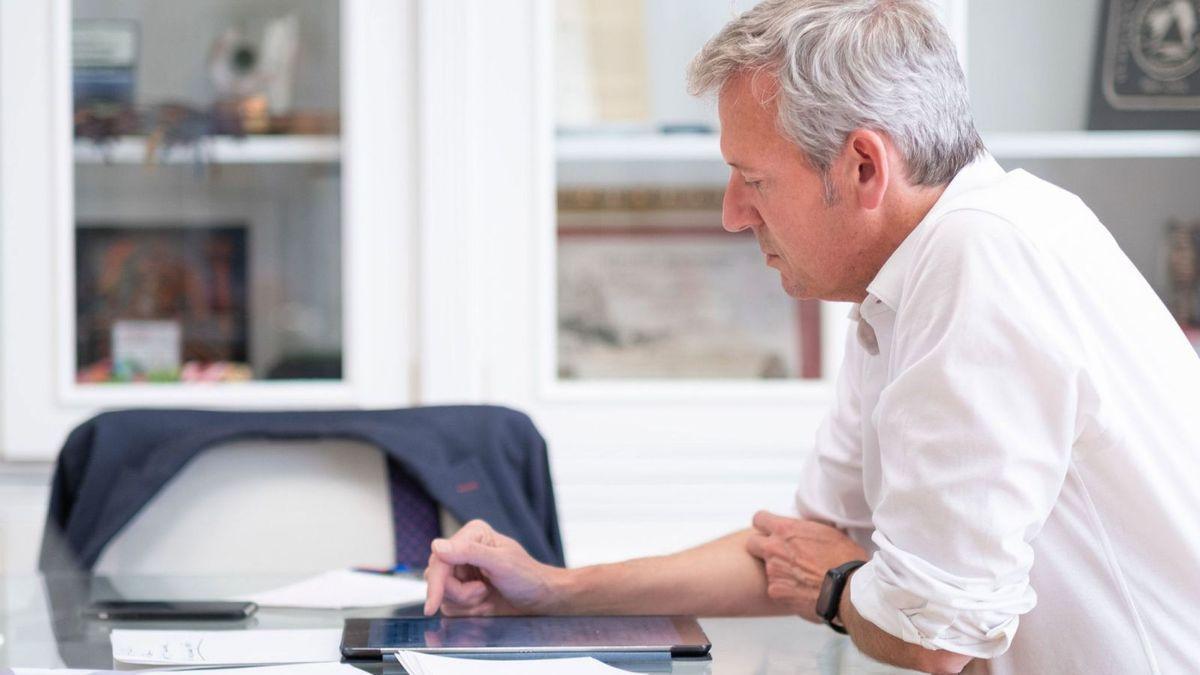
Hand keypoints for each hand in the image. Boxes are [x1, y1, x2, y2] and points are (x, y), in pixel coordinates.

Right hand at [423, 519, 565, 616]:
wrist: (539, 600)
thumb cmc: (527, 577)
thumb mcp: (501, 563)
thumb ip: (469, 552)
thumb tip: (437, 546)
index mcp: (472, 535)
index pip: (440, 559)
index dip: (436, 583)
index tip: (432, 605)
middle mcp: (463, 551)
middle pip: (437, 577)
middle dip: (459, 593)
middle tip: (482, 593)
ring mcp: (461, 571)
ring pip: (443, 594)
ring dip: (466, 602)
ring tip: (487, 595)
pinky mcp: (462, 590)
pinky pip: (450, 605)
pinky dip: (467, 610)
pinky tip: (484, 603)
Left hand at [745, 511, 866, 622]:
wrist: (847, 590)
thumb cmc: (844, 560)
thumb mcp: (827, 532)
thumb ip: (807, 529)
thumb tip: (805, 528)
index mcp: (785, 529)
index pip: (759, 519)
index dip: (765, 525)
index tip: (770, 530)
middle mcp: (773, 548)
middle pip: (752, 543)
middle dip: (761, 547)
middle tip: (778, 553)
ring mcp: (772, 571)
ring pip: (766, 568)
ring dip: (778, 570)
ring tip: (800, 576)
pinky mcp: (775, 591)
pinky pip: (774, 587)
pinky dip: (785, 589)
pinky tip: (801, 590)